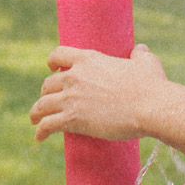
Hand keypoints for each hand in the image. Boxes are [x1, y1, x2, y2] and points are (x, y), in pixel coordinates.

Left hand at [29, 44, 166, 141]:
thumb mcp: (145, 62)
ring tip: (34, 119)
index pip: (58, 54)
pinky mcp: (73, 118)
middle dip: (46, 93)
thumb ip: (139, 54)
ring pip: (43, 104)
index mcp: (88, 59)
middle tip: (47, 101)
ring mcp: (71, 97)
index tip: (51, 69)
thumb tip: (140, 48)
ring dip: (36, 112)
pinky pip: (48, 124)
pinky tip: (39, 137)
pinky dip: (41, 130)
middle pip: (48, 84)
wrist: (150, 106)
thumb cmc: (151, 85)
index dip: (52, 62)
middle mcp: (74, 76)